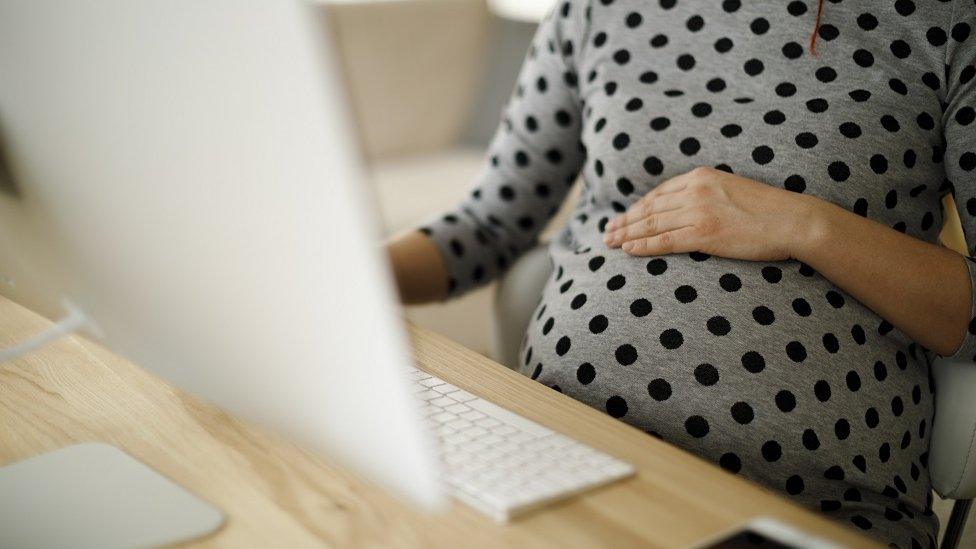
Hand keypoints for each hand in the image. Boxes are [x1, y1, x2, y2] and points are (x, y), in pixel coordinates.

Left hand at [603, 167, 821, 260]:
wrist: (794, 220)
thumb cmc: (769, 210)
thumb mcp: (733, 190)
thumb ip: (708, 194)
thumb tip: (689, 208)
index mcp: (702, 176)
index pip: (660, 193)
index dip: (638, 207)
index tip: (624, 216)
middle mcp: (696, 190)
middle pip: (650, 208)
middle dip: (625, 220)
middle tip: (607, 231)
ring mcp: (699, 212)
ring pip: (652, 224)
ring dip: (627, 233)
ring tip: (610, 242)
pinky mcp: (704, 234)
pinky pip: (665, 241)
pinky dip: (643, 246)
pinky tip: (628, 250)